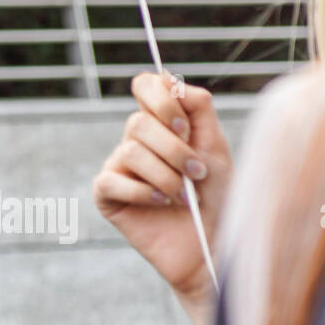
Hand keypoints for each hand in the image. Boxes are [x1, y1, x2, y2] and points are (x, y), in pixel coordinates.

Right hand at [92, 71, 233, 303]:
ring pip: (130, 152)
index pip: (145, 85)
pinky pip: (114, 181)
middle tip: (197, 173)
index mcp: (162, 123)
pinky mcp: (106, 194)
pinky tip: (161, 205)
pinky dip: (144, 193)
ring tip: (184, 197)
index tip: (184, 126)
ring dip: (165, 176)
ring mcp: (118, 166)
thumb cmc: (218, 198)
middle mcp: (136, 140)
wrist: (212, 246)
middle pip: (137, 122)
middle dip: (173, 149)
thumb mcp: (216, 147)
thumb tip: (172, 78)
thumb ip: (198, 109)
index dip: (160, 99)